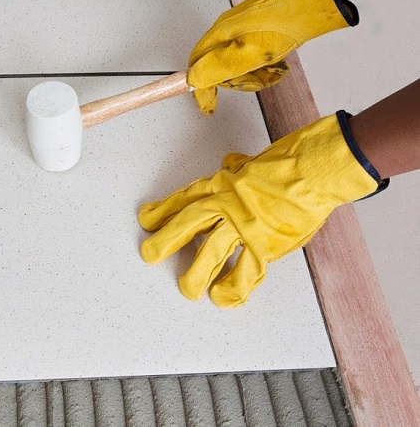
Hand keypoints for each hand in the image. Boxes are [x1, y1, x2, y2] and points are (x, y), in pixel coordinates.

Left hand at [138, 112, 384, 307]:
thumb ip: (239, 168)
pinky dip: (233, 289)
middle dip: (165, 241)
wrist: (314, 171)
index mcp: (220, 185)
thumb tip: (232, 164)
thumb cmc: (287, 163)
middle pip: (186, 226)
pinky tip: (221, 298)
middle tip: (149, 255)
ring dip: (195, 274)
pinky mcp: (264, 246)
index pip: (183, 200)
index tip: (146, 220)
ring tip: (187, 289)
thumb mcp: (253, 161)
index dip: (162, 211)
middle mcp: (225, 207)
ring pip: (209, 254)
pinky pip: (243, 274)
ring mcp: (243, 228)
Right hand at [189, 0, 357, 114]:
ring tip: (273, 72)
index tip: (209, 105)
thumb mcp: (250, 52)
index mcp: (220, 35)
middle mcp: (226, 31)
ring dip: (253, 74)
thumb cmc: (284, 21)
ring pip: (236, 62)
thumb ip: (220, 67)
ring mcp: (241, 28)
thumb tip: (194, 80)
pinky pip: (251, 54)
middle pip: (218, 66)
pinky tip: (277, 64)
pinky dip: (263, 64)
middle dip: (237, 80)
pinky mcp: (256, 28)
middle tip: (258, 82)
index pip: (197, 66)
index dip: (202, 88)